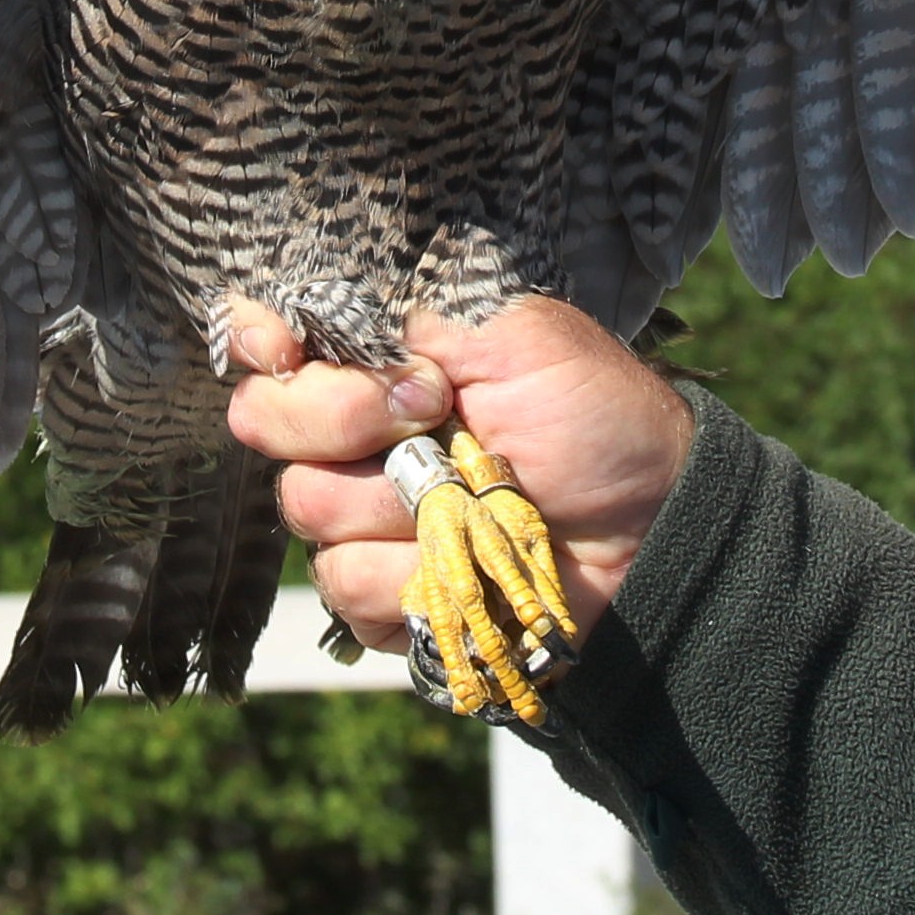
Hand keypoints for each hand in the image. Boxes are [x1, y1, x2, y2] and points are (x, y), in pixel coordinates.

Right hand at [226, 297, 695, 658]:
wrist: (650, 534)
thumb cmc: (598, 423)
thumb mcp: (520, 338)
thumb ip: (420, 320)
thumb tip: (328, 321)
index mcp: (381, 362)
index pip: (271, 340)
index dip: (264, 342)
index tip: (289, 347)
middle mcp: (357, 435)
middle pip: (268, 421)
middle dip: (344, 418)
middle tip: (434, 414)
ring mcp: (364, 516)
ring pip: (310, 508)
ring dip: (402, 505)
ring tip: (479, 498)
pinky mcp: (381, 594)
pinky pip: (348, 583)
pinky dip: (415, 575)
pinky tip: (470, 563)